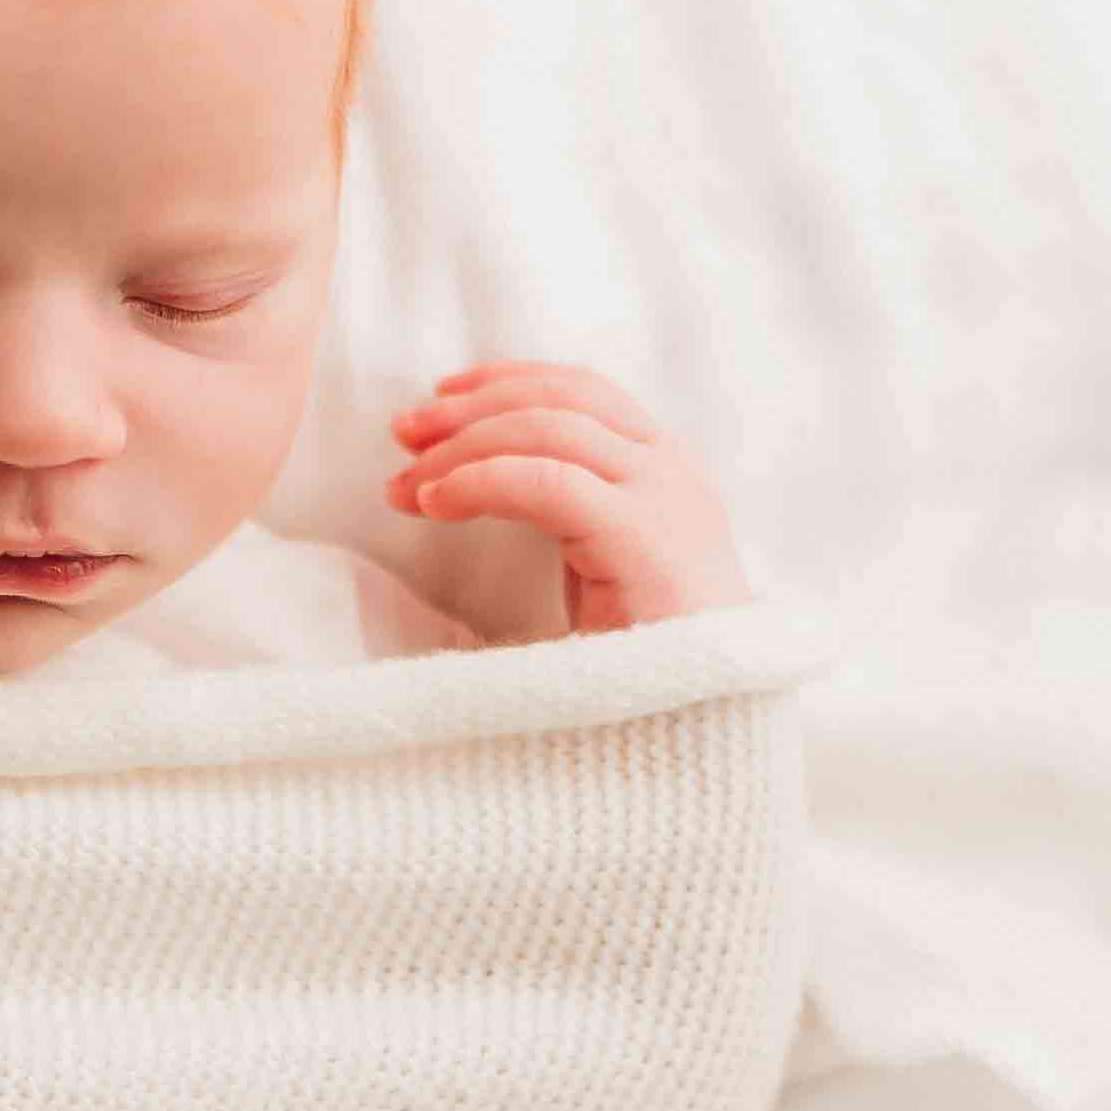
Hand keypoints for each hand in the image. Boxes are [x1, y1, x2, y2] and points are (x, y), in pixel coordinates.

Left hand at [383, 362, 748, 629]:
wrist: (706, 728)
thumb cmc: (644, 662)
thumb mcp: (597, 567)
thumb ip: (560, 512)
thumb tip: (471, 480)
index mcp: (665, 469)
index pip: (583, 390)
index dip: (505, 383)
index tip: (440, 400)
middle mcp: (670, 470)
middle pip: (560, 397)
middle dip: (470, 407)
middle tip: (403, 432)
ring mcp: (663, 497)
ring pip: (548, 427)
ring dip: (462, 446)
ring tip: (406, 482)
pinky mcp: (641, 536)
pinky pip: (545, 481)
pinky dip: (479, 482)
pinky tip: (436, 505)